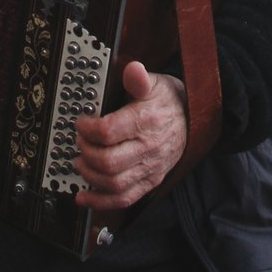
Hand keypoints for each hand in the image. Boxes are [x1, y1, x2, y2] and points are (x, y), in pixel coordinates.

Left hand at [74, 61, 187, 211]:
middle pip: (108, 161)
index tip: (81, 123)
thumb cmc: (167, 101)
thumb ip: (138, 79)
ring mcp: (150, 168)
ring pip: (114, 183)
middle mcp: (149, 148)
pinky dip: (100, 201)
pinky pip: (124, 199)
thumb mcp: (154, 83)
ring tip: (80, 162)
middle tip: (79, 141)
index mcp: (147, 121)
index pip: (108, 132)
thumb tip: (133, 69)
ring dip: (90, 175)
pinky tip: (84, 196)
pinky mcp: (150, 182)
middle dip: (86, 152)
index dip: (87, 128)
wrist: (192, 119)